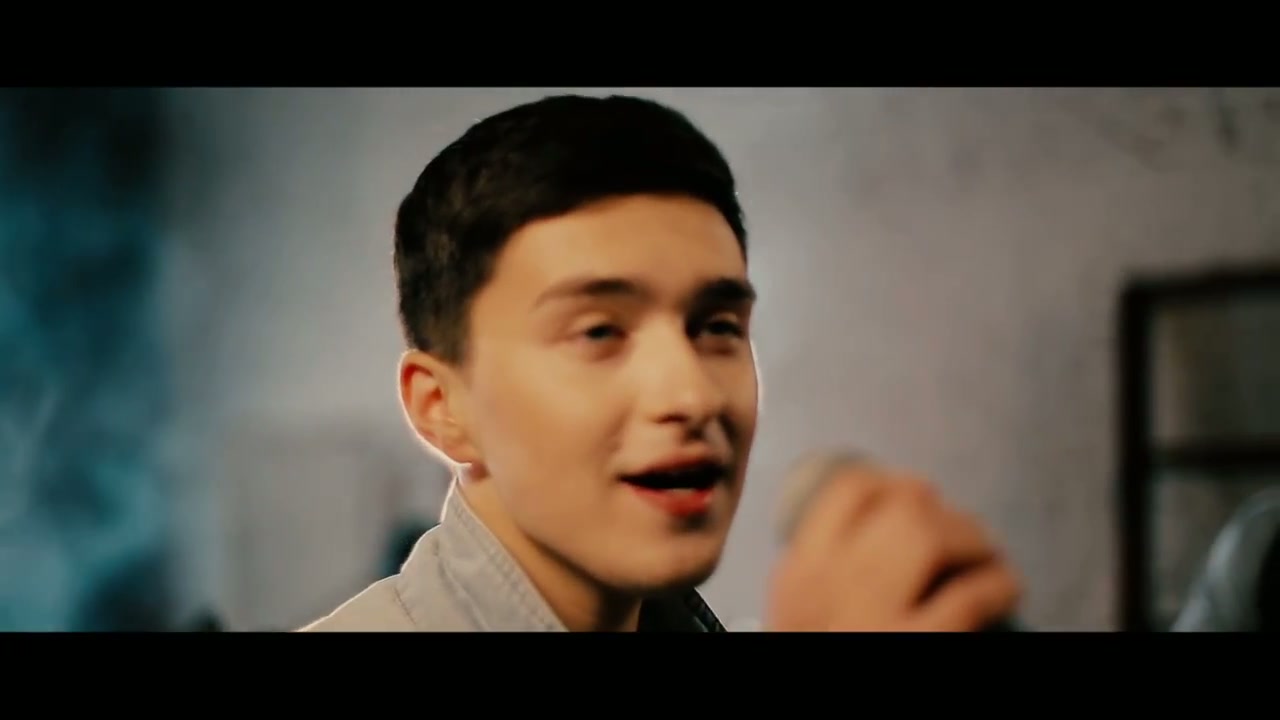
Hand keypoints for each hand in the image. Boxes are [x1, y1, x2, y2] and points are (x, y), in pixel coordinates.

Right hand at [764, 464, 1020, 631]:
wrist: (815, 719)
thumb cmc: (828, 655)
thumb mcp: (805, 619)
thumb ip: (829, 579)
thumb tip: (889, 536)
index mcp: (796, 575)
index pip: (847, 488)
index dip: (895, 484)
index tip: (918, 498)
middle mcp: (826, 583)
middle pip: (897, 500)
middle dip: (942, 509)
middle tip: (964, 533)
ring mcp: (870, 613)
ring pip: (931, 532)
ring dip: (974, 539)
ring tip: (989, 558)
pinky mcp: (920, 645)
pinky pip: (971, 593)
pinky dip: (998, 582)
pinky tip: (1006, 589)